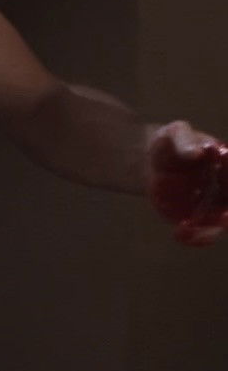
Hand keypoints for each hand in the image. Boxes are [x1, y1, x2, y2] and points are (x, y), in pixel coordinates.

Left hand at [147, 121, 227, 245]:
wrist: (150, 160)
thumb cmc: (170, 142)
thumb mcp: (174, 133)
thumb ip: (185, 140)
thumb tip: (198, 152)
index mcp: (227, 164)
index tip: (227, 182)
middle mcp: (226, 187)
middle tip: (223, 217)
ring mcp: (213, 204)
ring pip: (221, 223)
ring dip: (210, 231)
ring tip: (189, 230)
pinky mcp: (197, 216)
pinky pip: (202, 232)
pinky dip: (195, 238)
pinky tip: (179, 234)